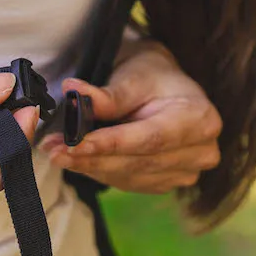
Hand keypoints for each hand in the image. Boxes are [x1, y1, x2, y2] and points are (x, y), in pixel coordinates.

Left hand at [41, 37, 220, 193]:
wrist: (164, 85)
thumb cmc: (151, 74)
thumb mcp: (133, 74)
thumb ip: (108, 94)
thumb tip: (73, 92)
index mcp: (200, 118)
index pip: (151, 137)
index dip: (111, 143)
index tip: (76, 143)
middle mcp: (201, 151)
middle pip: (139, 161)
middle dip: (92, 157)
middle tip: (54, 150)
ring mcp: (187, 171)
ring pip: (131, 175)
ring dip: (90, 167)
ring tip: (57, 152)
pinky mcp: (168, 181)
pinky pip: (130, 182)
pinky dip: (101, 171)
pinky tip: (77, 160)